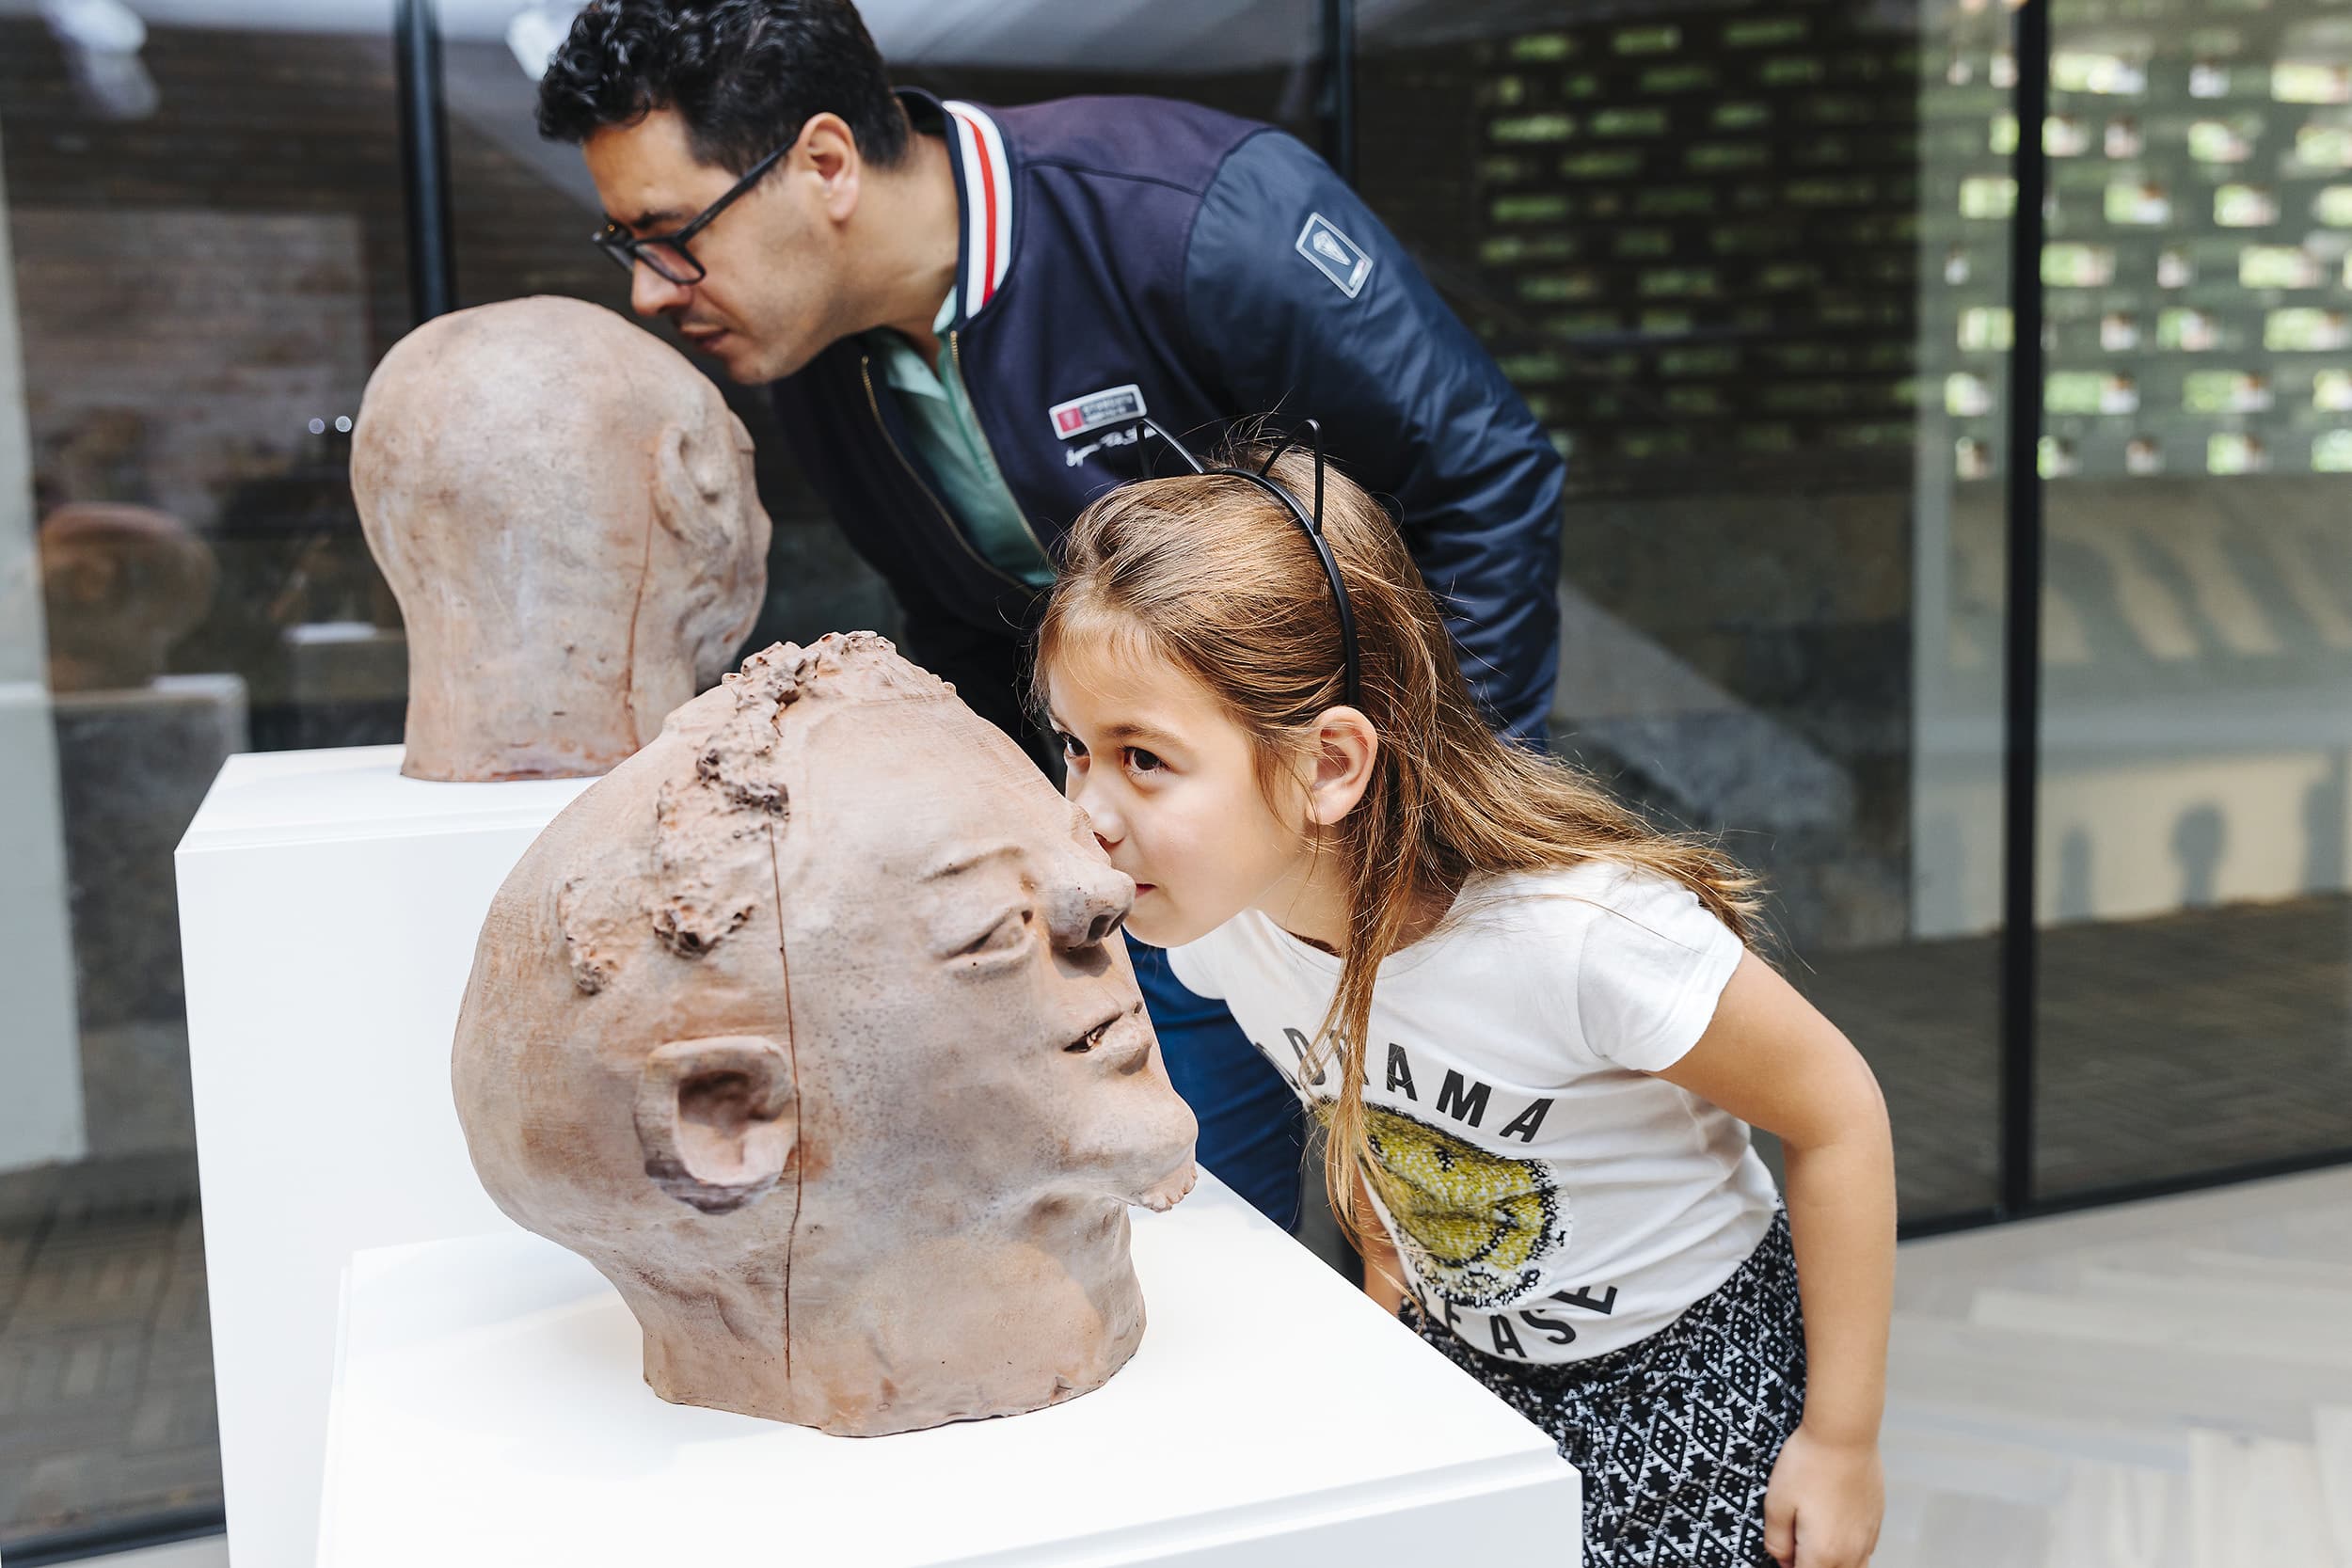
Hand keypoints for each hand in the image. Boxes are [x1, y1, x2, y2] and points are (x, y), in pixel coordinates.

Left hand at [1762, 1423, 1882, 1567]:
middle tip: (1794, 1547)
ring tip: (1814, 1544)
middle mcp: (1850, 1553)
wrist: (1844, 1435)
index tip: (1783, 1553)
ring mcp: (1867, 1539)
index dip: (1788, 1567)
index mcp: (1823, 1554)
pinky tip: (1834, 1533)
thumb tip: (1782, 1559)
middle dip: (1810, 1565)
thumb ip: (1777, 1540)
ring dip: (1832, 1565)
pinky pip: (1864, 1553)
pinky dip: (1848, 1554)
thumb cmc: (1808, 1465)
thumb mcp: (1776, 1503)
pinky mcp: (1876, 1523)